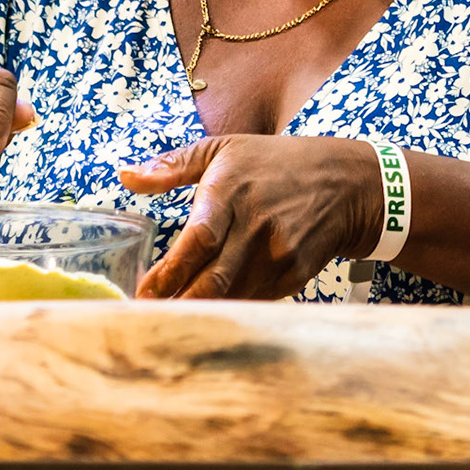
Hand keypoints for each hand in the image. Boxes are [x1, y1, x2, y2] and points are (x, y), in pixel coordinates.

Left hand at [119, 135, 380, 298]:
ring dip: (201, 311)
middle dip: (179, 303)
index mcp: (230, 192)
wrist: (345, 184)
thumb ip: (172, 166)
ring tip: (169, 320)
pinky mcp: (295, 274)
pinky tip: (207, 311)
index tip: (144, 292)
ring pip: (232, 296)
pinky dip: (229, 307)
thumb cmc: (273, 163)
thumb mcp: (222, 149)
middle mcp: (256, 226)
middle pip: (214, 279)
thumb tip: (125, 174)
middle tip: (147, 318)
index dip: (171, 271)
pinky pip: (254, 300)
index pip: (198, 239)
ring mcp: (279, 253)